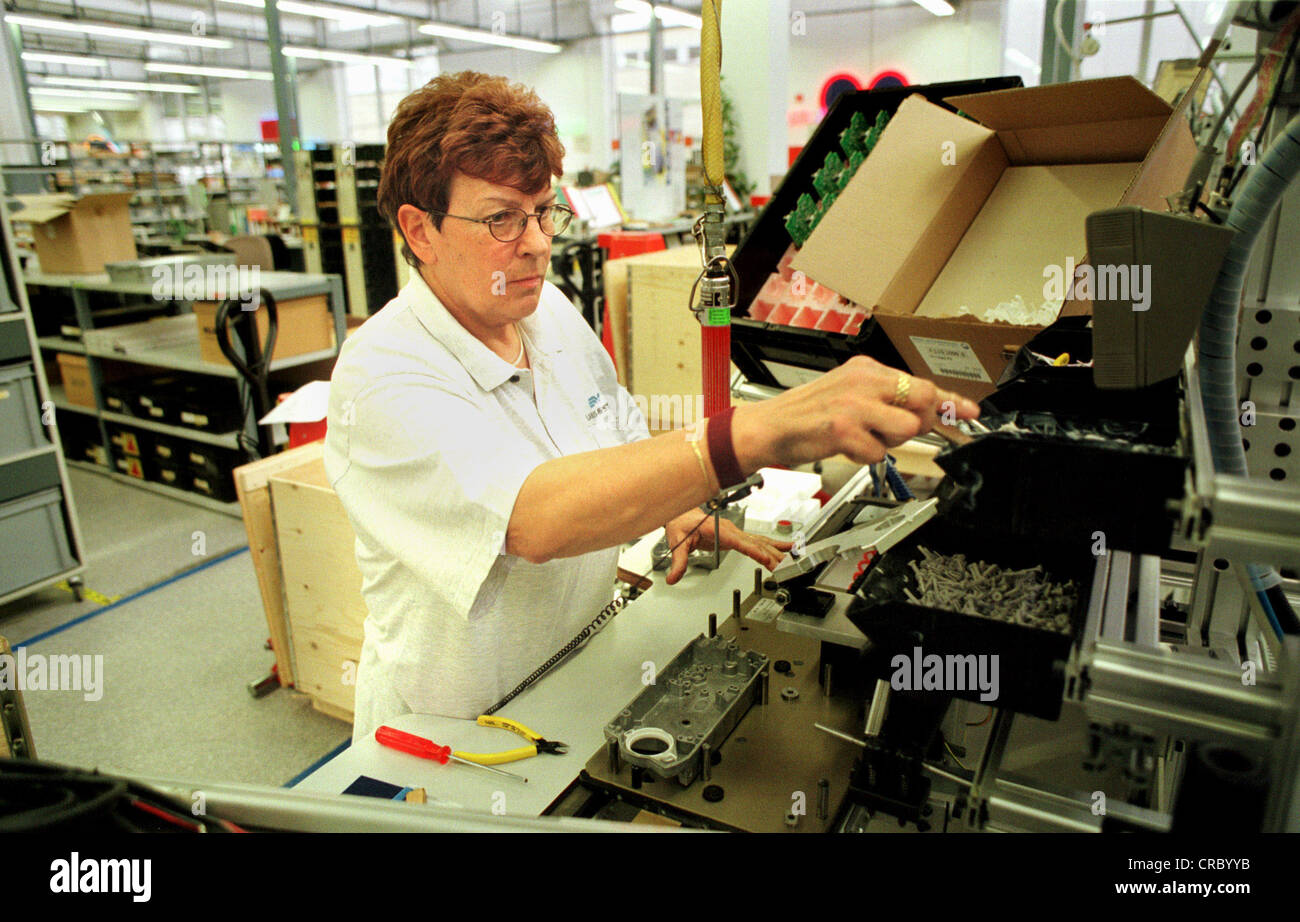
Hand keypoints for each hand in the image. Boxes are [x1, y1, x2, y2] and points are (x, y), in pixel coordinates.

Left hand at [664, 510, 792, 585]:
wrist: (681, 513)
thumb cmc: (681, 523)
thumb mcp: (677, 542)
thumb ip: (678, 561)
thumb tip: (673, 578)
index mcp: (718, 530)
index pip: (739, 541)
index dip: (753, 550)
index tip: (765, 558)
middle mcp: (730, 530)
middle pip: (755, 542)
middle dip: (771, 555)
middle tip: (785, 566)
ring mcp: (735, 532)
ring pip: (760, 541)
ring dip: (776, 551)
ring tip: (792, 559)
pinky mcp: (736, 536)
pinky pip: (757, 541)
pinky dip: (773, 545)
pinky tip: (786, 548)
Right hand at [733, 356, 980, 467]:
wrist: (769, 427)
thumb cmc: (807, 415)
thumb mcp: (847, 394)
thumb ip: (883, 398)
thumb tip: (923, 412)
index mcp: (865, 369)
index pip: (919, 381)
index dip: (949, 400)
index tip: (971, 411)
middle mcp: (863, 381)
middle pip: (921, 401)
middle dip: (920, 422)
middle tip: (896, 430)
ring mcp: (854, 404)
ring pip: (905, 428)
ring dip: (889, 441)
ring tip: (862, 438)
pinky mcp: (844, 429)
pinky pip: (878, 452)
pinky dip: (865, 456)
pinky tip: (844, 446)